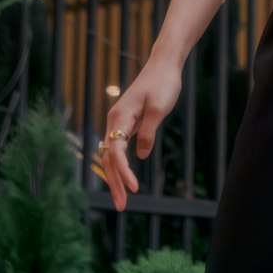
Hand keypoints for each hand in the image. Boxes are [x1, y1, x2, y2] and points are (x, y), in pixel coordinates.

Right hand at [96, 53, 182, 212]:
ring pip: (111, 155)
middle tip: (122, 206)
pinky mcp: (126, 123)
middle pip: (109, 158)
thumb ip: (149, 132)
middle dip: (114, 183)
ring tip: (123, 199)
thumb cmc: (162, 84)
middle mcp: (114, 121)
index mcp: (120, 117)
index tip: (135, 188)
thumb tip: (141, 155)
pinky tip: (123, 179)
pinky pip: (118, 149)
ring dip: (115, 177)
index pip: (116, 151)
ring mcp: (119, 122)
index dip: (123, 171)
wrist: (163, 66)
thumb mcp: (159, 108)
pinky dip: (119, 166)